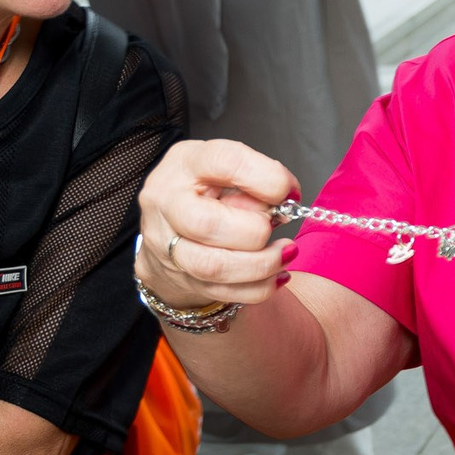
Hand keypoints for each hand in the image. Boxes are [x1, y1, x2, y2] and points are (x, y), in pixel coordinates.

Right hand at [137, 140, 300, 309]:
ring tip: (286, 252)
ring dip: (261, 264)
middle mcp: (166, 202)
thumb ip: (256, 180)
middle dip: (255, 230)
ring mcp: (166, 245)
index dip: (264, 178)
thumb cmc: (205, 189)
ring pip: (213, 267)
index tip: (289, 192)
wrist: (170, 223)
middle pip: (207, 224)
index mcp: (185, 163)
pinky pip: (223, 292)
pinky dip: (258, 287)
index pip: (224, 162)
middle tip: (277, 224)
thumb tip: (285, 201)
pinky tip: (277, 274)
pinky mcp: (180, 277)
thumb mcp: (228, 170)